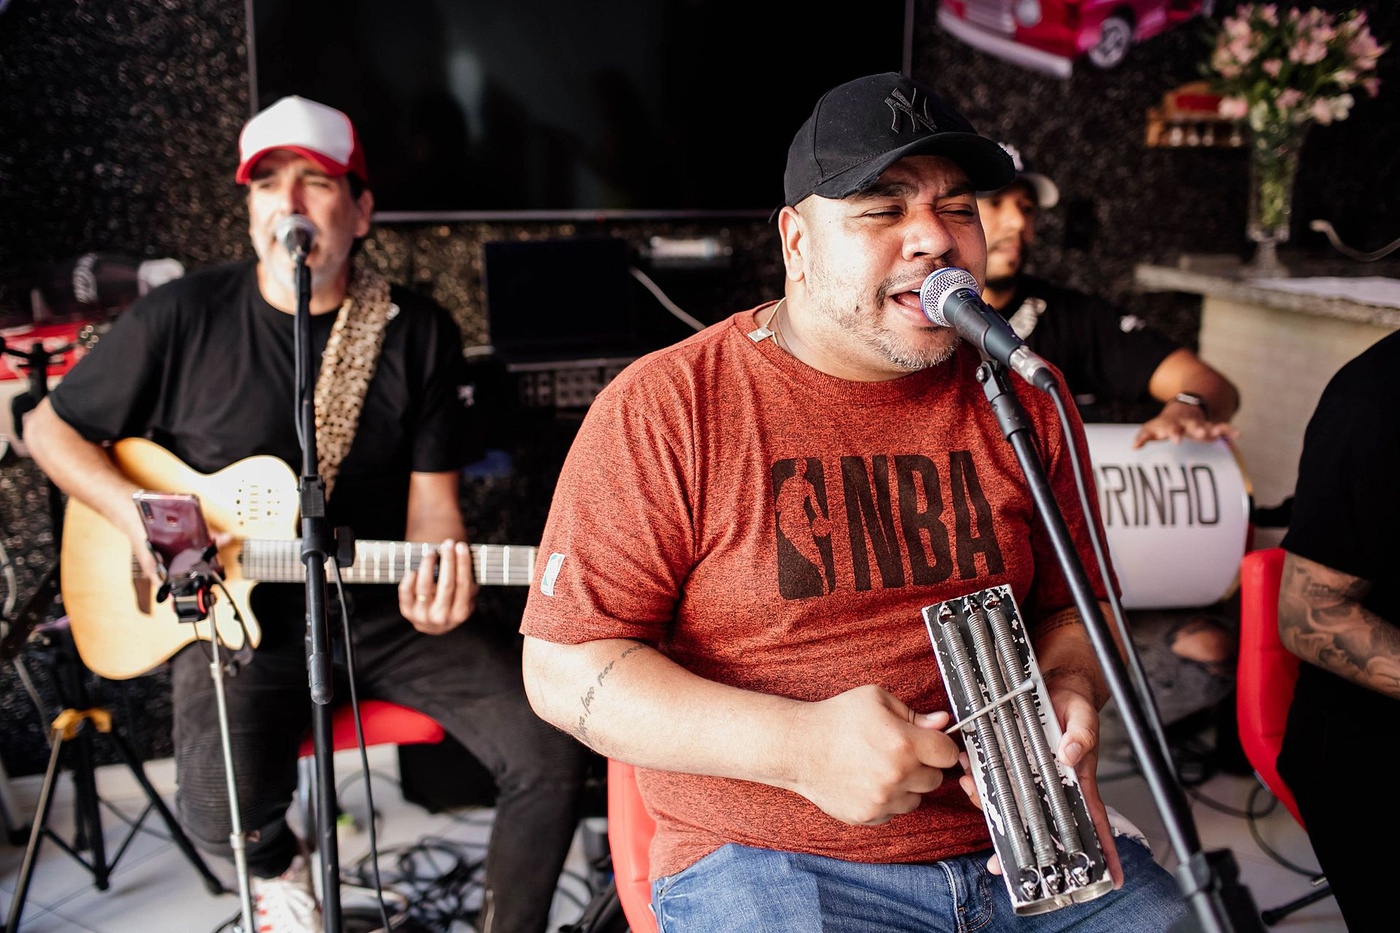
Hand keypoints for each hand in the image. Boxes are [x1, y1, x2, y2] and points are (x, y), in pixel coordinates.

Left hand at [397, 540, 476, 634]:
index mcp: (460, 613)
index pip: (463, 584)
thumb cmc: (452, 603)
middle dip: (448, 561)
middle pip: (447, 584)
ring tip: (431, 552)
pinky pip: (406, 592)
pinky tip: (415, 569)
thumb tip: (469, 559)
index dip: (463, 564)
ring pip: (424, 586)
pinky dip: (409, 578)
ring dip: (428, 566)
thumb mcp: (465, 598)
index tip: (461, 546)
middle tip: (448, 544)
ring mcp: (423, 616)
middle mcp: (442, 617)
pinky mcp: (407, 612)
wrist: (434, 624)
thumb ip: (470, 582)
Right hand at [785, 685, 958, 825]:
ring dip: (906, 786)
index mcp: (903, 743)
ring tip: (881, 767)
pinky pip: (894, 812)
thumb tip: (942, 721)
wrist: (798, 746)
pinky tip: (868, 781)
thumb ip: (914, 713)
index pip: (948, 754)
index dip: (941, 746)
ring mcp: (882, 799)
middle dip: (923, 766)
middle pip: (935, 779)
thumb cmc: (836, 718)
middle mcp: (896, 775)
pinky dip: (887, 800)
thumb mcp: (875, 699)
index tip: (931, 743)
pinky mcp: (868, 816)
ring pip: (916, 799)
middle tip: (899, 753)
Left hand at [957, 681, 1123, 887]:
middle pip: (1037, 824)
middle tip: (999, 861)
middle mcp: (1051, 786)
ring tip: (969, 786)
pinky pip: (992, 778)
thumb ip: (1081, 736)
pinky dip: (977, 778)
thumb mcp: (1082, 717)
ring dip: (986, 802)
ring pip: (1008, 803)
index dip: (1103, 851)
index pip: (1091, 822)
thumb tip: (1070, 754)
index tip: (1110, 880)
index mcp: (1076, 782)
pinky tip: (966, 770)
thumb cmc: (1074, 706)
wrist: (1055, 684)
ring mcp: (1029, 777)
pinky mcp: (1010, 763)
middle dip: (1015, 842)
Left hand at [1132, 404, 1238, 448]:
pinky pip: (1222, 428)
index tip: (1176, 440)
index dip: (1173, 433)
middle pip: (1191, 425)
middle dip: (1197, 429)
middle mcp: (1187, 422)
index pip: (1171, 428)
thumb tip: (1133, 446)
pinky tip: (1238, 434)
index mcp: (1171, 423)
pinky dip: (1229, 431)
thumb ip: (1144, 436)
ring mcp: (1200, 424)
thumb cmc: (1166, 424)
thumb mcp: (1154, 428)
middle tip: (1201, 433)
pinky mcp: (1211, 426)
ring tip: (1219, 434)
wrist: (1184, 407)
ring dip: (1212, 429)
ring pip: (1207, 426)